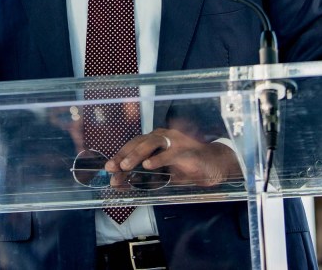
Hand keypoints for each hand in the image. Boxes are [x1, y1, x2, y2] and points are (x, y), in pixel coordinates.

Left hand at [106, 129, 242, 187]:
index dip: (120, 155)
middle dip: (124, 155)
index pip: (134, 144)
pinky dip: (159, 159)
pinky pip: (171, 153)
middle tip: (113, 168)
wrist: (213, 166)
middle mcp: (164, 136)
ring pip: (152, 142)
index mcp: (157, 140)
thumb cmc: (186, 169)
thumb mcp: (162, 175)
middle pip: (140, 141)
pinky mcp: (187, 150)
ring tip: (126, 166)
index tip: (109, 167)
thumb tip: (119, 184)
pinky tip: (149, 166)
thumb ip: (142, 177)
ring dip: (137, 154)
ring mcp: (176, 141)